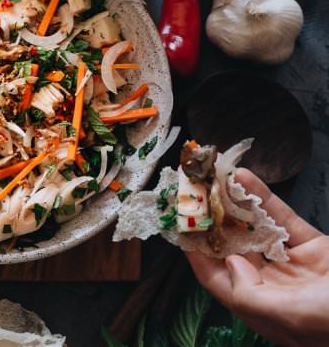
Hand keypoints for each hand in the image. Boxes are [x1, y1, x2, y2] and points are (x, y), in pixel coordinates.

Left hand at [187, 169, 328, 346]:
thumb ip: (252, 295)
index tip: (179, 226)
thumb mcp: (297, 317)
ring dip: (236, 203)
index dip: (195, 253)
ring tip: (214, 178)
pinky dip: (265, 199)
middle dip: (213, 220)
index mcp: (266, 311)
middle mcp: (274, 287)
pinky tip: (247, 177)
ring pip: (256, 230)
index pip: (218, 279)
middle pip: (233, 249)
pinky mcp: (315, 248)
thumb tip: (229, 265)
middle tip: (194, 192)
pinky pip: (283, 219)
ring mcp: (294, 266)